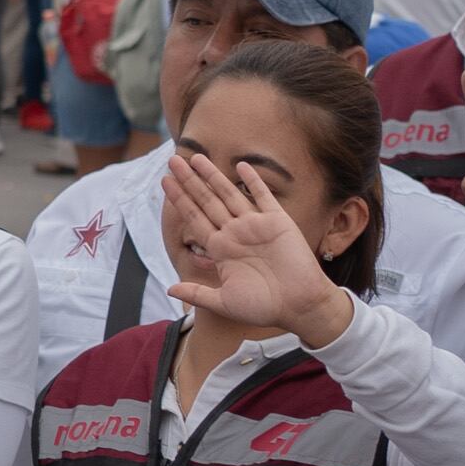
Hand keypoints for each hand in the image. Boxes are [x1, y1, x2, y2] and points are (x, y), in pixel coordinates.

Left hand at [161, 150, 355, 342]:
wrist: (299, 306)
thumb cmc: (263, 307)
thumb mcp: (224, 303)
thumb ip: (197, 294)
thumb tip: (169, 290)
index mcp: (221, 249)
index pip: (194, 218)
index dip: (179, 200)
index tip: (164, 182)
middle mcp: (235, 233)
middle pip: (206, 201)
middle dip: (189, 181)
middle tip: (173, 160)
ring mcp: (255, 226)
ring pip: (229, 194)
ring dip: (213, 176)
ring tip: (195, 158)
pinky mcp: (278, 222)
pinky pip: (263, 197)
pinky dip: (253, 181)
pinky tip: (240, 166)